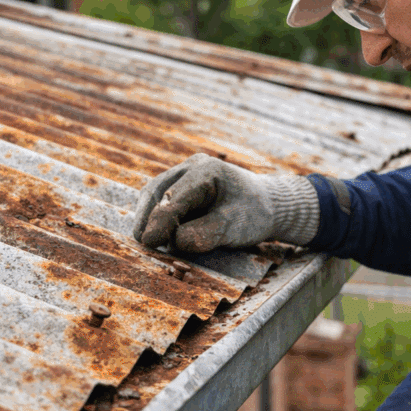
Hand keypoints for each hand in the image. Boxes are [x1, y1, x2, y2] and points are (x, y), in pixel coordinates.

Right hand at [132, 153, 319, 252]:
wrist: (268, 205)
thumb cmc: (253, 214)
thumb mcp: (234, 227)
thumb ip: (205, 234)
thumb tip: (175, 242)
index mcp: (207, 171)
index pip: (175, 196)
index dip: (160, 221)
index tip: (149, 243)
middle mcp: (192, 167)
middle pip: (157, 190)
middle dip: (147, 217)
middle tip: (142, 243)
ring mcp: (184, 174)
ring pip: (154, 194)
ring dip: (147, 217)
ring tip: (147, 242)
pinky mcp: (181, 186)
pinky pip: (160, 199)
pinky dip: (155, 217)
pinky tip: (156, 236)